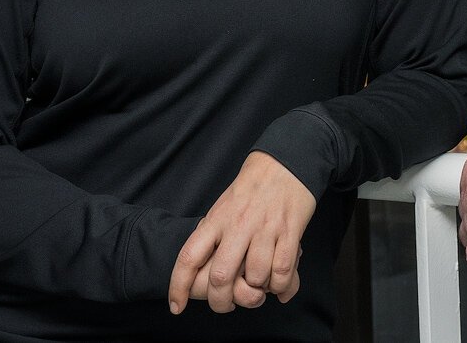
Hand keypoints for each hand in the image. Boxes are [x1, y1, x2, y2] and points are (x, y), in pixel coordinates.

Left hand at [169, 152, 316, 314]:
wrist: (285, 161)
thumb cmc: (252, 188)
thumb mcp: (223, 207)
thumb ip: (212, 235)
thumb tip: (199, 269)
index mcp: (216, 219)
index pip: (189, 257)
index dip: (178, 286)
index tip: (176, 306)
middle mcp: (238, 225)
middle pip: (221, 277)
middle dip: (221, 302)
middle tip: (226, 304)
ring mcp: (265, 229)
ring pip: (255, 278)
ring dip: (257, 291)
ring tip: (259, 287)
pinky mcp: (290, 231)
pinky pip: (282, 271)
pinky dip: (281, 287)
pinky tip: (279, 286)